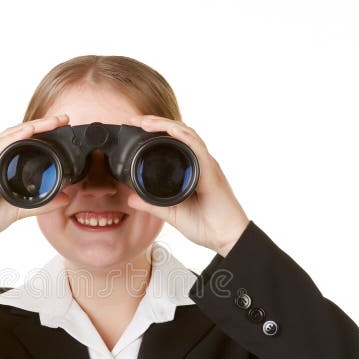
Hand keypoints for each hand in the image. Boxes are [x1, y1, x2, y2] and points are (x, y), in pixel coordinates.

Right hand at [0, 114, 72, 261]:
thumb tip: (66, 197)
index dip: (43, 132)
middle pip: (18, 133)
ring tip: (51, 121)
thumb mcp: (21, 209)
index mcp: (0, 163)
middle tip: (63, 118)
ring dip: (32, 127)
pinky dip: (13, 138)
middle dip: (42, 124)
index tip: (62, 126)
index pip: (23, 141)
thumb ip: (43, 203)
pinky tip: (28, 132)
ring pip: (9, 136)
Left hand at [126, 114, 249, 255]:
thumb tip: (131, 199)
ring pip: (186, 135)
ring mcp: (207, 165)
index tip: (135, 128)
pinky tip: (171, 130)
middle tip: (135, 120)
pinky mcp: (212, 172)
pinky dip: (184, 137)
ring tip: (145, 121)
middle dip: (156, 123)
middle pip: (179, 134)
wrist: (226, 239)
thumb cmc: (206, 225)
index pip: (174, 143)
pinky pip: (198, 148)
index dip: (155, 132)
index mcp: (192, 170)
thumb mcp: (172, 214)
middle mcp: (200, 163)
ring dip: (165, 125)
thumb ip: (152, 205)